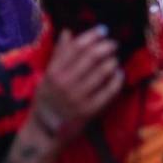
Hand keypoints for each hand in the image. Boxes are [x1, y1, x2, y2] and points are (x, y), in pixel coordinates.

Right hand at [33, 26, 122, 147]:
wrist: (44, 133)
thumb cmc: (46, 101)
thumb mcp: (46, 76)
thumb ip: (58, 55)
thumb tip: (68, 32)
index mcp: (53, 72)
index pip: (76, 47)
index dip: (92, 36)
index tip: (103, 30)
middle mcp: (65, 83)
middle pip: (91, 57)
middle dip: (106, 47)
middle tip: (114, 44)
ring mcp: (78, 97)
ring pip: (102, 72)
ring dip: (112, 62)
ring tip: (115, 59)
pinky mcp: (89, 110)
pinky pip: (109, 91)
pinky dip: (116, 80)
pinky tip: (119, 74)